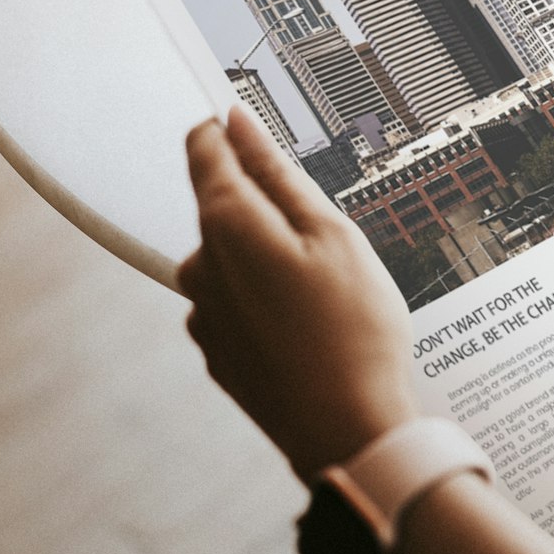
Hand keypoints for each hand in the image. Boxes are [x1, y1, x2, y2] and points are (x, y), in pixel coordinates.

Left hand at [178, 105, 418, 480]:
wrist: (349, 433)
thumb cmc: (352, 331)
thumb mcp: (332, 233)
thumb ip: (277, 172)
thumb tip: (237, 121)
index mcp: (227, 227)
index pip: (204, 150)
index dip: (229, 129)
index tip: (252, 121)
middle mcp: (200, 267)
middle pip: (224, 206)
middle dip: (269, 206)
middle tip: (329, 233)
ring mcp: (205, 315)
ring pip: (234, 259)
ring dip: (272, 259)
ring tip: (332, 291)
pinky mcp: (220, 353)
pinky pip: (240, 305)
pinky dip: (271, 303)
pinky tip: (314, 326)